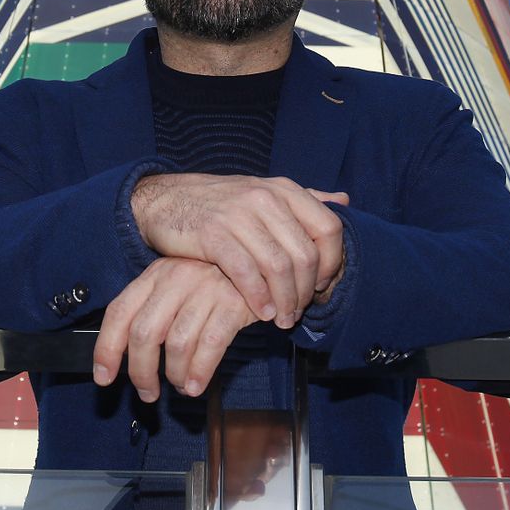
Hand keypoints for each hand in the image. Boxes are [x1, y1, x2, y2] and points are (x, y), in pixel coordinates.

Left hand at [93, 257, 256, 401]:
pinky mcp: (233, 304)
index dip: (107, 349)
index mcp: (154, 275)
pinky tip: (196, 385)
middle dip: (141, 372)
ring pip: (176, 344)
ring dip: (173, 375)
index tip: (104, 377)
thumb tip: (126, 357)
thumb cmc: (212, 282)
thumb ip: (151, 312)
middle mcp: (176, 279)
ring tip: (179, 385)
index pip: (119, 313)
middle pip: (145, 334)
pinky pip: (210, 346)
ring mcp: (205, 290)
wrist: (258, 264)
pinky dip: (199, 372)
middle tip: (147, 392)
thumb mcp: (175, 286)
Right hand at [131, 173, 347, 327]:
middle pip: (305, 255)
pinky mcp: (213, 234)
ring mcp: (238, 214)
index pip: (329, 228)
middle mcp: (265, 198)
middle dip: (307, 292)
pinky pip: (246, 272)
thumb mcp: (265, 193)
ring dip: (285, 301)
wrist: (166, 200)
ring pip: (279, 267)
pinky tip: (261, 312)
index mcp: (284, 190)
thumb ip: (305, 199)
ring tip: (281, 319)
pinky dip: (258, 297)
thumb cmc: (220, 204)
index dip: (332, 263)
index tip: (322, 286)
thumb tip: (344, 200)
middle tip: (298, 312)